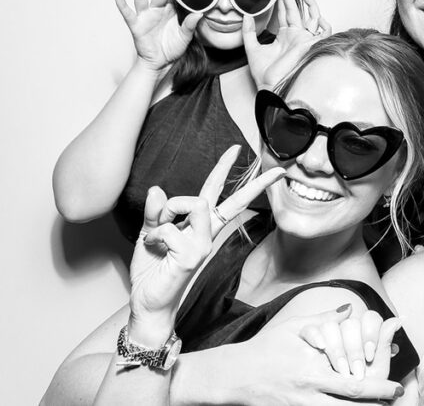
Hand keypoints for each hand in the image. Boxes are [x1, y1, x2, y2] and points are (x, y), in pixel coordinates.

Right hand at [114, 0, 201, 70]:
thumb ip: (191, 25)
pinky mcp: (136, 25)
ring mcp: (146, 16)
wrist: (160, 63)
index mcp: (171, 11)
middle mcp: (157, 10)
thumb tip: (200, 13)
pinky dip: (122, 4)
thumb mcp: (185, 37)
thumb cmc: (172, 47)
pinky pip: (128, 13)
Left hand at [128, 146, 284, 322]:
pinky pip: (171, 228)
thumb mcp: (149, 234)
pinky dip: (155, 234)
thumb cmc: (151, 271)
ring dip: (170, 210)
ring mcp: (203, 244)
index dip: (224, 169)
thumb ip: (156, 212)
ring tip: (157, 230)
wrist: (146, 302)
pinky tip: (152, 247)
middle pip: (229, 198)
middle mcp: (207, 234)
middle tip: (250, 153)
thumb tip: (158, 189)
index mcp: (198, 226)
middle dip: (242, 177)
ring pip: (197, 203)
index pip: (215, 193)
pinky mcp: (193, 255)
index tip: (236, 149)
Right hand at [181, 307, 404, 404]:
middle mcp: (308, 392)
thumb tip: (351, 309)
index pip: (352, 383)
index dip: (376, 388)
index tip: (395, 387)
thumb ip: (325, 320)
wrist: (234, 376)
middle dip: (375, 404)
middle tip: (395, 400)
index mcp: (312, 370)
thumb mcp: (295, 328)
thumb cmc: (265, 348)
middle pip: (349, 403)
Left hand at [243, 0, 331, 89]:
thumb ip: (249, 31)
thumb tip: (245, 14)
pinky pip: (324, 30)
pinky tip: (314, 11)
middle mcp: (297, 36)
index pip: (284, 13)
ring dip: (306, 2)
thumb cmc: (264, 74)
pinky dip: (323, 21)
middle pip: (296, 10)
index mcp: (285, 36)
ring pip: (311, 16)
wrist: (271, 87)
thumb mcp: (252, 48)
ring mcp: (305, 39)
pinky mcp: (311, 45)